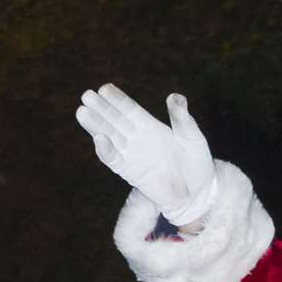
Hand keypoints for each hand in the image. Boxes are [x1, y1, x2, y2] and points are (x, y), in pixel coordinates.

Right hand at [75, 84, 218, 225]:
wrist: (198, 193)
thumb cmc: (197, 163)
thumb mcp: (192, 137)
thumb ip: (182, 118)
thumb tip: (175, 96)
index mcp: (151, 126)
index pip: (130, 109)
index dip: (117, 99)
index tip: (105, 88)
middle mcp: (137, 138)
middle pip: (115, 120)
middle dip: (101, 109)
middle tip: (86, 96)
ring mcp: (132, 154)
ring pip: (109, 137)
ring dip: (96, 126)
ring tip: (82, 112)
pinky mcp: (130, 172)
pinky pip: (114, 160)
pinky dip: (106, 150)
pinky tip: (99, 139)